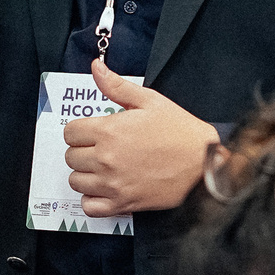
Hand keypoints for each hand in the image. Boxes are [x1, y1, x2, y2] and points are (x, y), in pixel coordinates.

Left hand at [65, 57, 216, 216]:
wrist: (204, 162)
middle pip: (71, 157)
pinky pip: (89, 207)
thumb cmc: (181, 132)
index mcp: (109, 131)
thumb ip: (117, 86)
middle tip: (101, 149)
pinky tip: (104, 189)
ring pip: (76, 181)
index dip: (80, 130)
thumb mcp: (150, 100)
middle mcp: (106, 159)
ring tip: (103, 168)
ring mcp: (113, 184)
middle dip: (82, 151)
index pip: (70, 132)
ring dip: (86, 174)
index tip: (92, 132)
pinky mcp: (123, 203)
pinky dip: (92, 200)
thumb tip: (97, 67)